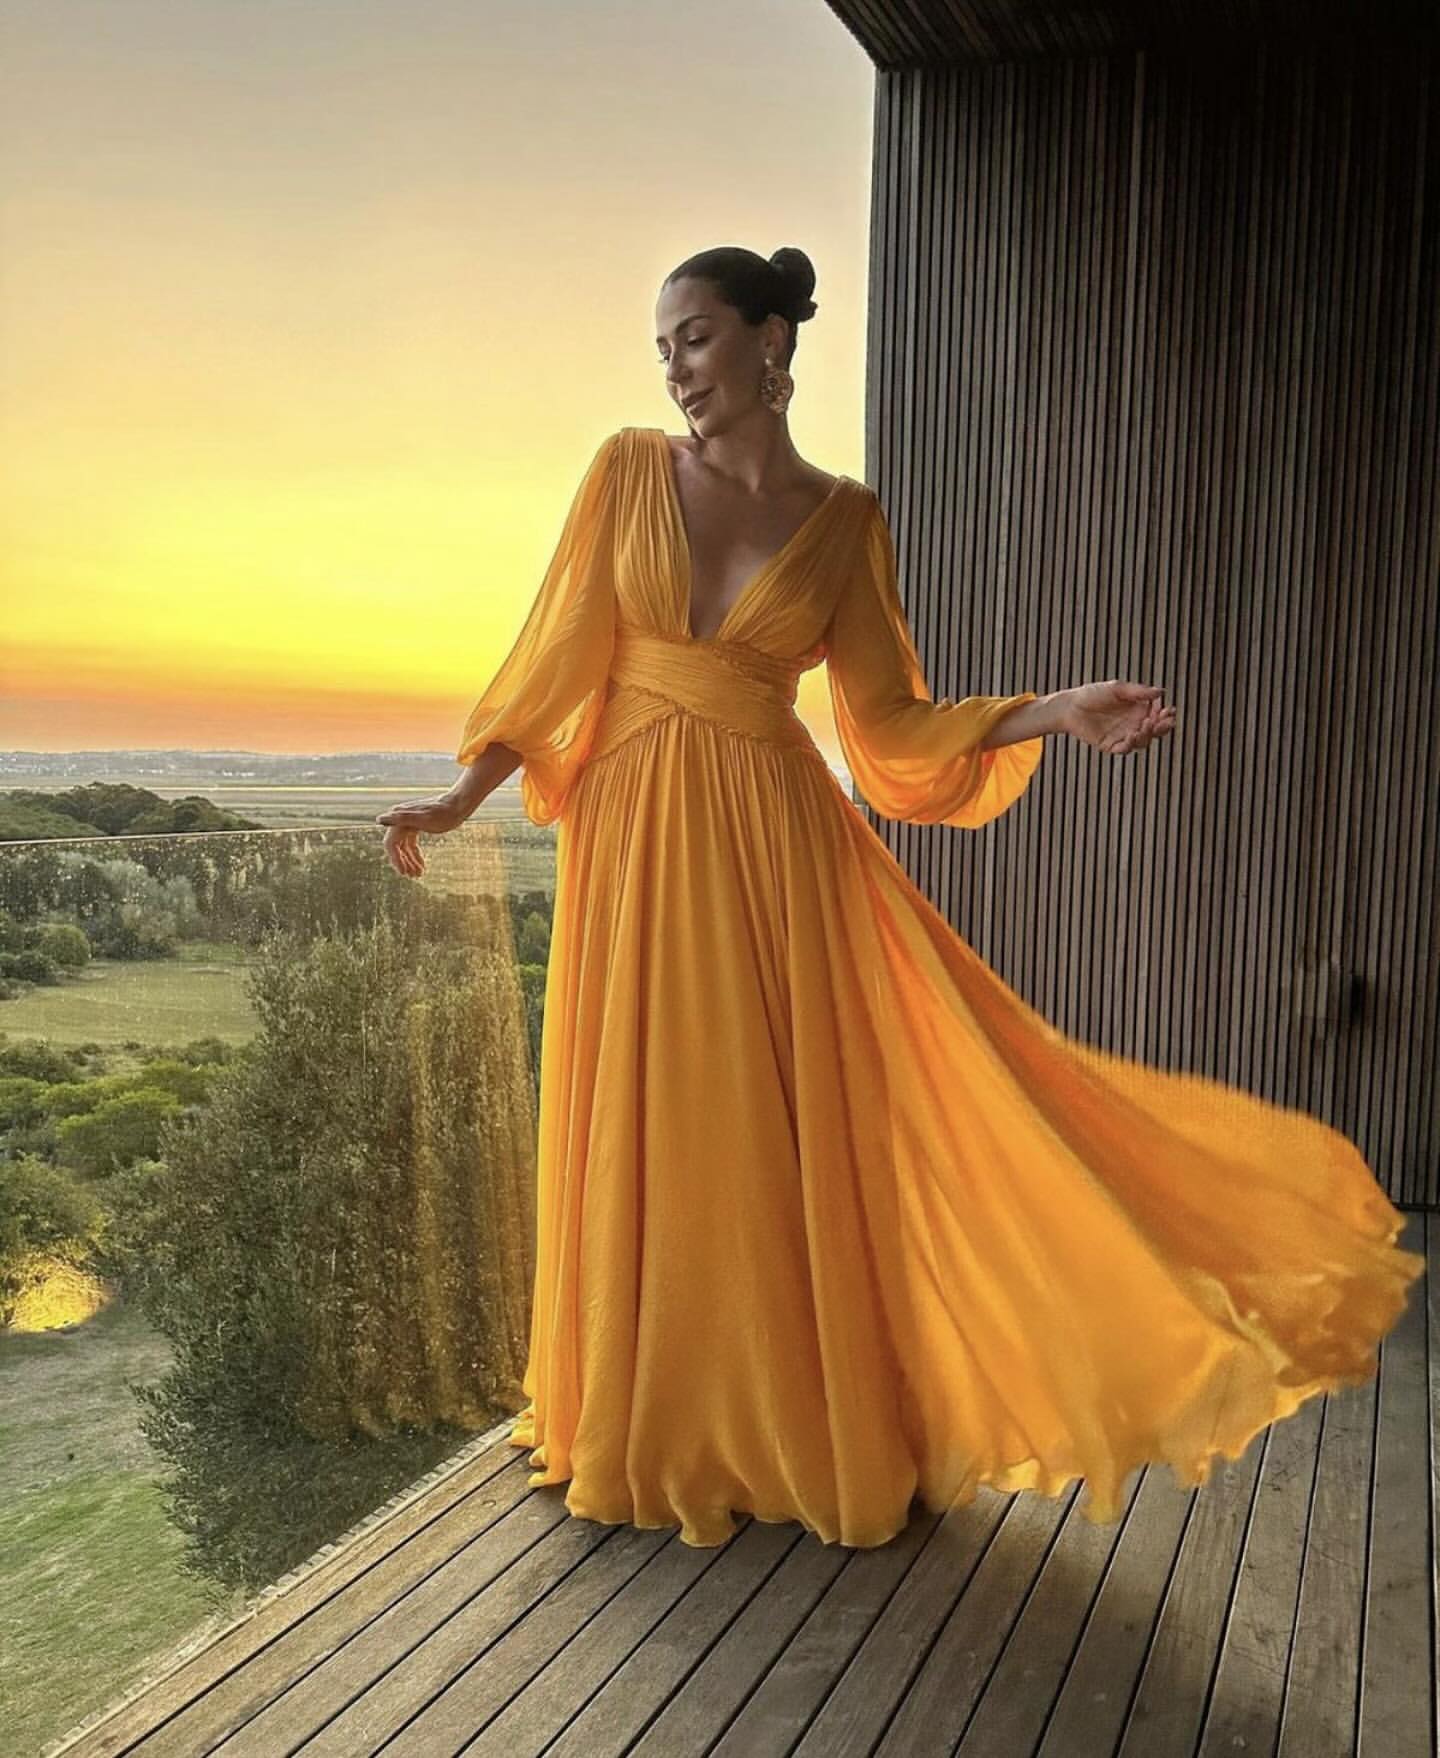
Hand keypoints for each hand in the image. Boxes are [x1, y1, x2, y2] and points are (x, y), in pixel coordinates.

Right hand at [374, 794, 467, 878]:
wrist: (458, 805)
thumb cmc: (443, 813)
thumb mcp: (423, 818)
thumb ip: (401, 818)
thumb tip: (378, 819)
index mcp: (399, 818)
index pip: (391, 844)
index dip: (396, 859)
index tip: (404, 872)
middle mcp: (401, 819)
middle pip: (398, 847)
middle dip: (405, 862)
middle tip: (413, 876)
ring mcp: (409, 823)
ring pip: (405, 847)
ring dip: (411, 861)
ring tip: (419, 875)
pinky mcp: (417, 826)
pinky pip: (412, 844)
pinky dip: (416, 855)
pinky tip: (422, 866)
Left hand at [1061, 680, 1176, 754]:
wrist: (1069, 707)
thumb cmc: (1092, 694)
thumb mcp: (1116, 689)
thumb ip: (1138, 692)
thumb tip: (1161, 692)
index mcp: (1138, 708)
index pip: (1158, 714)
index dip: (1166, 714)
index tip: (1170, 711)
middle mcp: (1133, 723)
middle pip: (1155, 730)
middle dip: (1162, 727)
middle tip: (1164, 721)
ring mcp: (1123, 735)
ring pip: (1143, 741)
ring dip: (1147, 735)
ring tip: (1144, 726)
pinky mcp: (1111, 745)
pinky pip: (1124, 749)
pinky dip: (1130, 745)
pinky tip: (1132, 737)